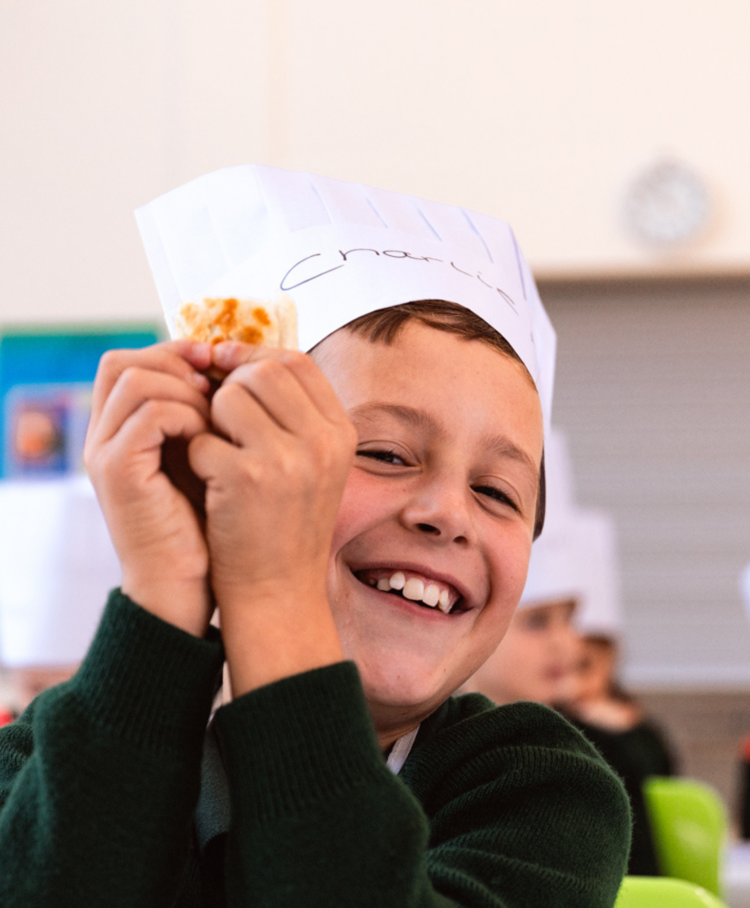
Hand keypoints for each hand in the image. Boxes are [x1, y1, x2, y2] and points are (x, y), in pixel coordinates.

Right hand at [84, 341, 213, 636]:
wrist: (183, 587)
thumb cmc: (204, 525)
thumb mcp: (205, 459)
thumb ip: (205, 418)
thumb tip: (236, 370)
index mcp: (120, 431)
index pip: (131, 362)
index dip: (174, 353)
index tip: (218, 363)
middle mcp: (103, 437)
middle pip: (123, 362)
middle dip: (177, 363)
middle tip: (218, 383)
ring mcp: (106, 453)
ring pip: (138, 380)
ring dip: (187, 390)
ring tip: (218, 417)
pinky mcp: (119, 473)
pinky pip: (151, 415)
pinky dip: (188, 417)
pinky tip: (213, 439)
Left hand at [188, 343, 355, 692]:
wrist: (278, 594)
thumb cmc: (285, 527)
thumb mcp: (310, 467)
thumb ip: (291, 416)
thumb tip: (242, 359)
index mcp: (341, 433)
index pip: (297, 363)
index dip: (256, 357)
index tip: (226, 366)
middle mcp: (322, 441)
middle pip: (263, 371)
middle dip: (230, 386)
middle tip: (218, 418)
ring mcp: (288, 458)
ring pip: (229, 396)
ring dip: (211, 419)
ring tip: (217, 454)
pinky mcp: (247, 479)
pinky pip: (204, 437)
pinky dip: (197, 456)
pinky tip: (210, 485)